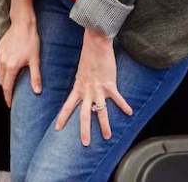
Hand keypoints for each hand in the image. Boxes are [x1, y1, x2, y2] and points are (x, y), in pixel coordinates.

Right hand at [0, 0, 41, 107]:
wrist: (23, 25)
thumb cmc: (31, 42)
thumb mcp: (35, 60)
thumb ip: (35, 77)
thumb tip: (37, 92)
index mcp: (11, 66)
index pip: (7, 86)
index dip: (7, 96)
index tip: (9, 104)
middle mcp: (2, 61)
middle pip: (1, 80)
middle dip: (5, 88)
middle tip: (11, 94)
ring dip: (3, 78)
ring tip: (10, 82)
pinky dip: (2, 68)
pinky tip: (8, 67)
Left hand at [54, 29, 132, 144]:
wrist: (95, 44)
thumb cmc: (89, 58)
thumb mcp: (81, 74)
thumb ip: (83, 86)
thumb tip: (84, 94)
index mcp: (78, 88)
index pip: (68, 106)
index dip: (63, 117)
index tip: (57, 128)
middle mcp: (86, 91)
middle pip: (84, 114)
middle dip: (84, 130)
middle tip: (85, 144)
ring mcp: (97, 88)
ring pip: (100, 111)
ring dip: (104, 125)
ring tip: (107, 137)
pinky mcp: (109, 84)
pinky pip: (117, 98)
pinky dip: (123, 105)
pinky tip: (129, 113)